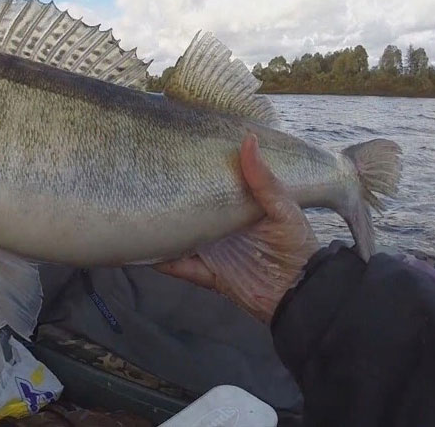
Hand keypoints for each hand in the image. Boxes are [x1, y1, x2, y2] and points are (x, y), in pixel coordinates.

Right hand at [155, 134, 318, 321]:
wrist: (299, 294)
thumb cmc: (295, 246)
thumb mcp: (284, 208)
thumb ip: (263, 180)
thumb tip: (248, 139)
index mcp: (236, 208)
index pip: (210, 188)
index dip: (194, 174)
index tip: (171, 155)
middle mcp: (219, 228)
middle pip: (188, 213)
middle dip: (169, 201)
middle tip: (143, 182)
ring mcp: (211, 251)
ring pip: (177, 239)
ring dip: (161, 230)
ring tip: (135, 214)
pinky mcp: (206, 274)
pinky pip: (178, 267)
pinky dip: (162, 261)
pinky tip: (143, 251)